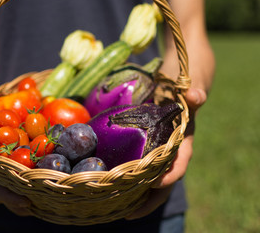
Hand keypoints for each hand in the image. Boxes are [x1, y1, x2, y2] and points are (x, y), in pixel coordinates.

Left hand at [126, 88, 206, 219]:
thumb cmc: (180, 100)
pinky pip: (140, 177)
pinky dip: (129, 186)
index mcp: (183, 148)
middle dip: (149, 201)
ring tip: (118, 210)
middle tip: (129, 212)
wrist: (174, 100)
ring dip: (137, 199)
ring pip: (150, 186)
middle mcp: (172, 160)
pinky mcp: (147, 160)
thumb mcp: (187, 97)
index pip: (179, 166)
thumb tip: (196, 96)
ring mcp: (159, 162)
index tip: (155, 184)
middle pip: (163, 186)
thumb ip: (193, 97)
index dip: (169, 177)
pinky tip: (114, 193)